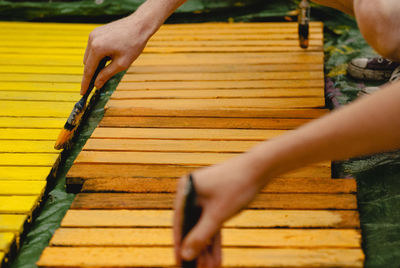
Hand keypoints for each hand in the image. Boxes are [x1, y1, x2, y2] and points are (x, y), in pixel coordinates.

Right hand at [81, 15, 150, 94]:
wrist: (140, 25)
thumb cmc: (134, 44)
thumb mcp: (121, 64)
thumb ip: (106, 75)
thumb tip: (97, 84)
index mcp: (97, 48)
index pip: (88, 70)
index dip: (85, 83)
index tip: (83, 93)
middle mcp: (92, 40)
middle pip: (87, 63)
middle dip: (91, 73)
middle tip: (98, 83)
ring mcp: (93, 34)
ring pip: (89, 55)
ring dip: (95, 63)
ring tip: (110, 64)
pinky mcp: (96, 31)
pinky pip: (93, 47)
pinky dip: (98, 55)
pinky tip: (110, 55)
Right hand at [173, 152, 263, 266]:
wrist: (260, 167)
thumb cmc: (236, 186)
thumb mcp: (217, 215)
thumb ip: (200, 236)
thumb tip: (185, 255)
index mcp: (186, 190)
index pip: (179, 222)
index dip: (180, 245)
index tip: (179, 264)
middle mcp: (192, 192)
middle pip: (192, 226)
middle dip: (197, 249)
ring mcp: (204, 196)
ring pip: (204, 226)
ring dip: (207, 247)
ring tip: (210, 267)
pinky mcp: (216, 199)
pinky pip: (213, 221)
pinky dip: (216, 237)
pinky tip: (217, 257)